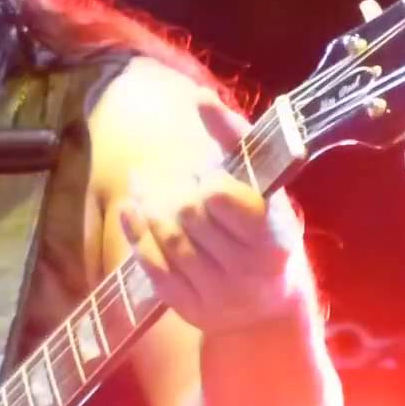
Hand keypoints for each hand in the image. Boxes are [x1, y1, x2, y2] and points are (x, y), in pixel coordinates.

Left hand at [118, 97, 308, 335]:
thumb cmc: (263, 230)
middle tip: (174, 180)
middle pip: (191, 214)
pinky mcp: (191, 308)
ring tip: (144, 186)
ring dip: (151, 207)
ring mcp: (219, 293)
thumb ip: (234, 141)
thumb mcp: (263, 186)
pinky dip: (136, 234)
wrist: (265, 309)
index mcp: (274, 235)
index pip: (226, 199)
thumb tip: (200, 97)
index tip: (207, 175)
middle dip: (177, 192)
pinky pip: (153, 266)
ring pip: (169, 239)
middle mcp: (249, 269)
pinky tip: (130, 210)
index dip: (209, 182)